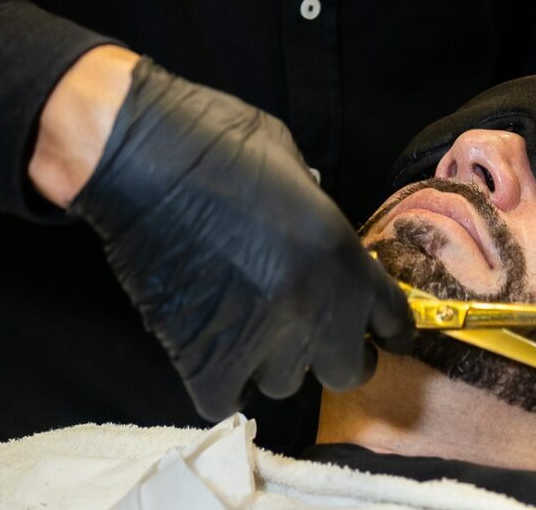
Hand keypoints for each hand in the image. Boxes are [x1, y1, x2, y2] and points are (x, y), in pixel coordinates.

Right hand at [67, 57, 411, 418]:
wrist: (143, 157)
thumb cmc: (218, 138)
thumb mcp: (292, 161)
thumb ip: (318, 212)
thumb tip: (317, 234)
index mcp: (343, 256)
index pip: (392, 320)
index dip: (386, 328)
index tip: (379, 333)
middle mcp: (313, 310)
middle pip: (347, 371)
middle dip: (334, 352)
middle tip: (310, 331)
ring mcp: (260, 341)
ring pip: (284, 383)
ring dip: (271, 359)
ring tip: (248, 324)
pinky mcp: (204, 360)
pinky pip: (225, 397)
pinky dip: (219, 378)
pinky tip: (210, 345)